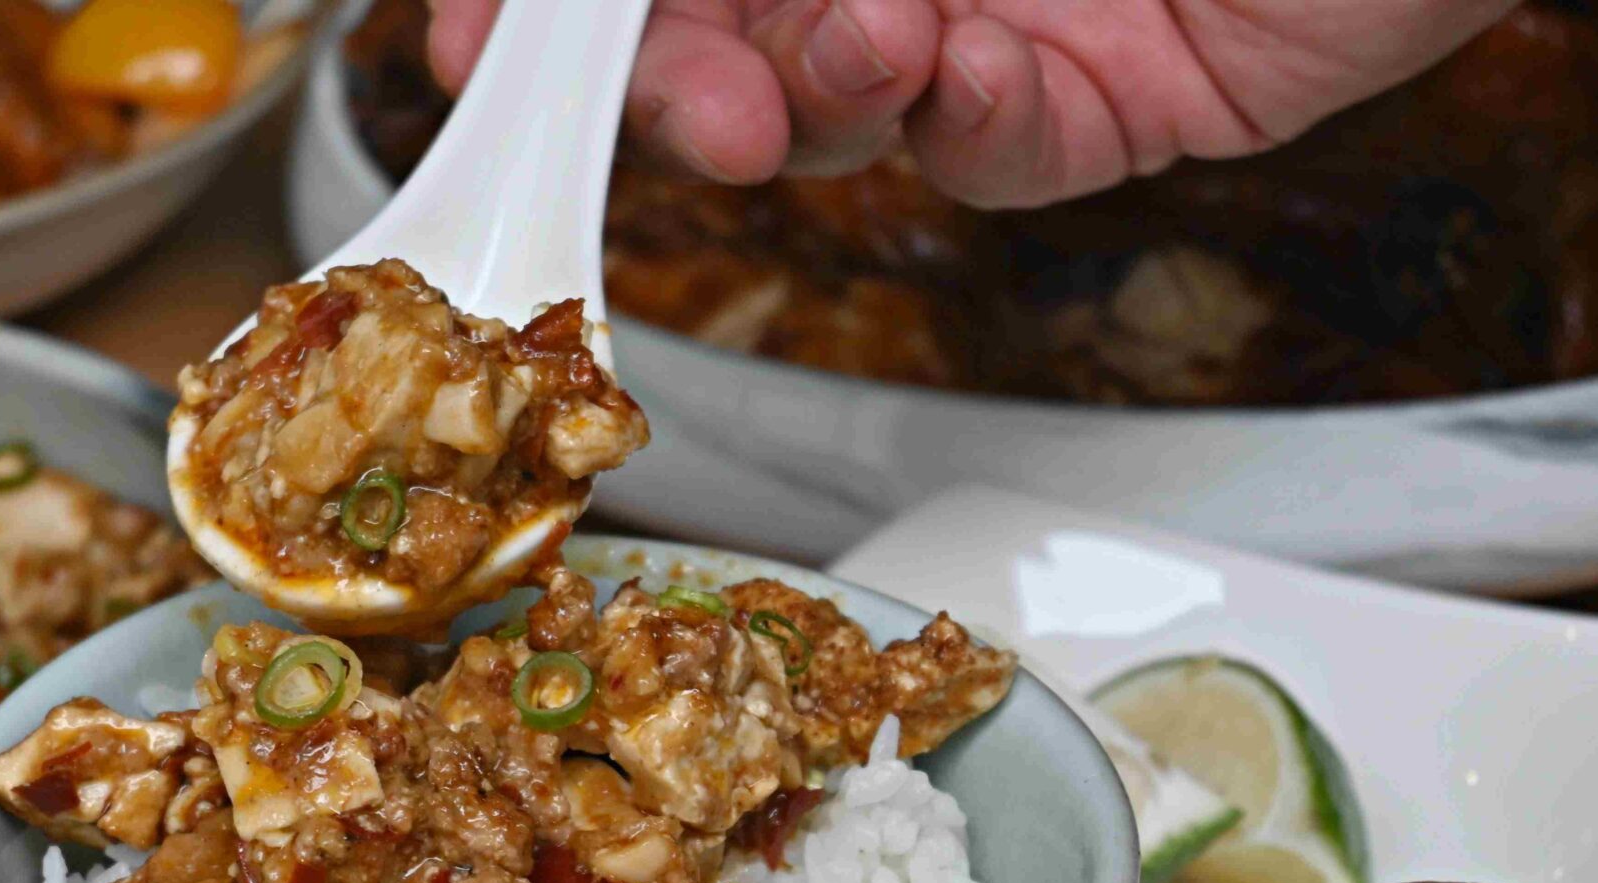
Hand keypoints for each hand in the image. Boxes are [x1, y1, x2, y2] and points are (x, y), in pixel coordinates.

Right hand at [423, 0, 1522, 204]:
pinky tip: (962, 66)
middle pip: (715, 40)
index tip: (472, 41)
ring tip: (850, 49)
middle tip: (674, 88)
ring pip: (837, 117)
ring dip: (806, 100)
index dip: (548, 13)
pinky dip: (964, 125)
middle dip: (661, 76)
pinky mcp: (1125, 99)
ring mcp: (1007, 10)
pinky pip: (1003, 152)